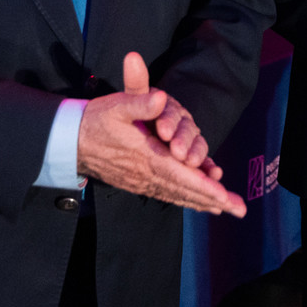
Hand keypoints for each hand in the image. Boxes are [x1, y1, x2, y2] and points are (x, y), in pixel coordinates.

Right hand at [76, 53, 244, 216]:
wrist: (68, 142)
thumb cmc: (95, 120)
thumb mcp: (116, 105)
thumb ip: (140, 100)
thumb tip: (161, 97)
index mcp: (145, 157)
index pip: (180, 175)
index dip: (204, 186)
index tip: (224, 197)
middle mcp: (146, 175)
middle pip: (185, 191)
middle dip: (213, 200)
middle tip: (238, 209)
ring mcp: (141, 182)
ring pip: (177, 195)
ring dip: (203, 202)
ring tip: (226, 208)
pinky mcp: (137, 183)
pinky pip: (167, 194)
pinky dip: (186, 198)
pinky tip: (199, 202)